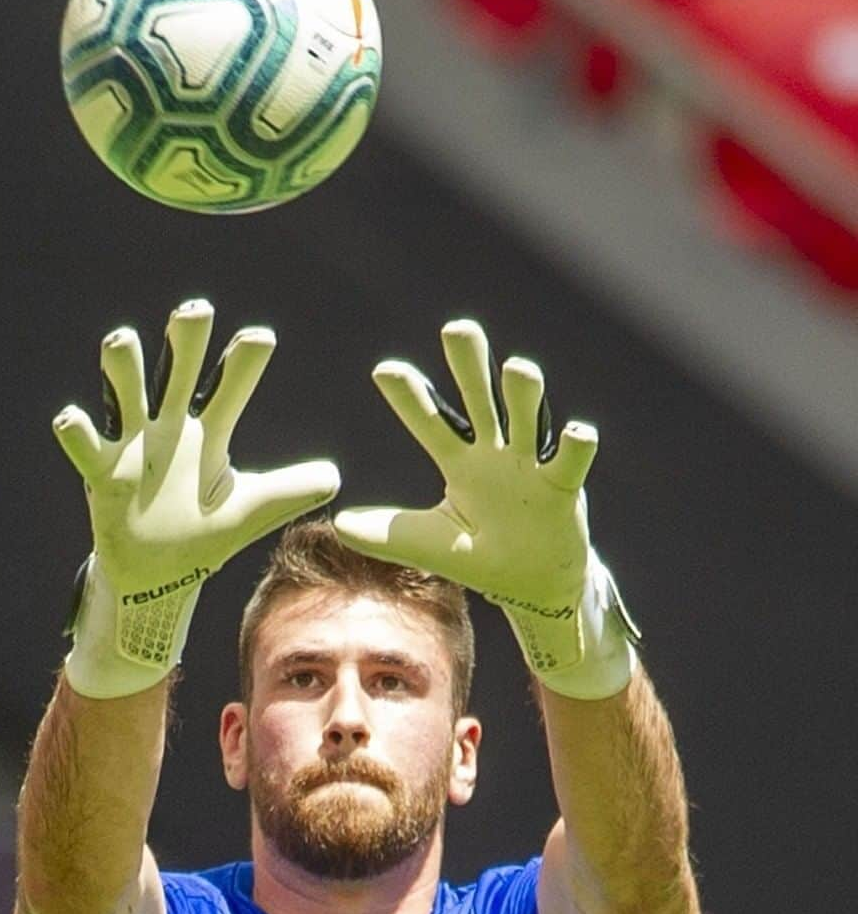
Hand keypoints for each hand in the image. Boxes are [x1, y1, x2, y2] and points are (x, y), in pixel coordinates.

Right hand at [55, 300, 339, 696]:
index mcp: (208, 432)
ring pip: (126, 394)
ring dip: (123, 368)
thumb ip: (287, 492)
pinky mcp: (103, 473)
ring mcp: (132, 446)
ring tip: (122, 339)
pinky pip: (87, 447)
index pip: (229, 387)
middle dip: (185, 341)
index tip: (261, 337)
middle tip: (196, 310)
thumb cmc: (203, 532)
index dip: (242, 363)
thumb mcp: (249, 512)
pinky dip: (76, 431)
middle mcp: (169, 427)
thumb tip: (335, 476)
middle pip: (177, 373)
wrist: (158, 574)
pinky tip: (71, 418)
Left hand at [334, 319, 637, 697]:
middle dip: (470, 365)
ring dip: (524, 394)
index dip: (411, 397)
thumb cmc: (480, 554)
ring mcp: (530, 465)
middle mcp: (495, 452)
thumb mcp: (430, 543)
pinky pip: (570, 460)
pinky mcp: (563, 486)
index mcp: (460, 460)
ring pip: (527, 418)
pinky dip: (576, 444)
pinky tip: (576, 431)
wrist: (532, 584)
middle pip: (480, 399)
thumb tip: (337, 524)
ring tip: (517, 367)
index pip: (431, 421)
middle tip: (457, 328)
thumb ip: (389, 532)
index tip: (385, 370)